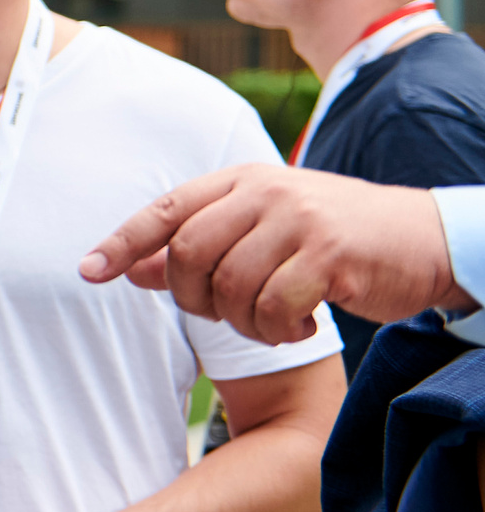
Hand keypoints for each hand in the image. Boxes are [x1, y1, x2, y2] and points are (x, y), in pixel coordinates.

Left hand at [78, 163, 469, 343]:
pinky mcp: (329, 255)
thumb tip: (129, 269)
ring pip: (228, 285)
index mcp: (240, 180)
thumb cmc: (331, 238)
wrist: (423, 239)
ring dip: (240, 322)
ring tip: (268, 323)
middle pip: (187, 253)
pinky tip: (298, 328)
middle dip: (192, 298)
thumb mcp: (261, 230)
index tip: (87, 272)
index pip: (164, 210)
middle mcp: (264, 192)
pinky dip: (276, 331)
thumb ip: (199, 244)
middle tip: (224, 315)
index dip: (121, 243)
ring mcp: (298, 220)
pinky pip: (272, 307)